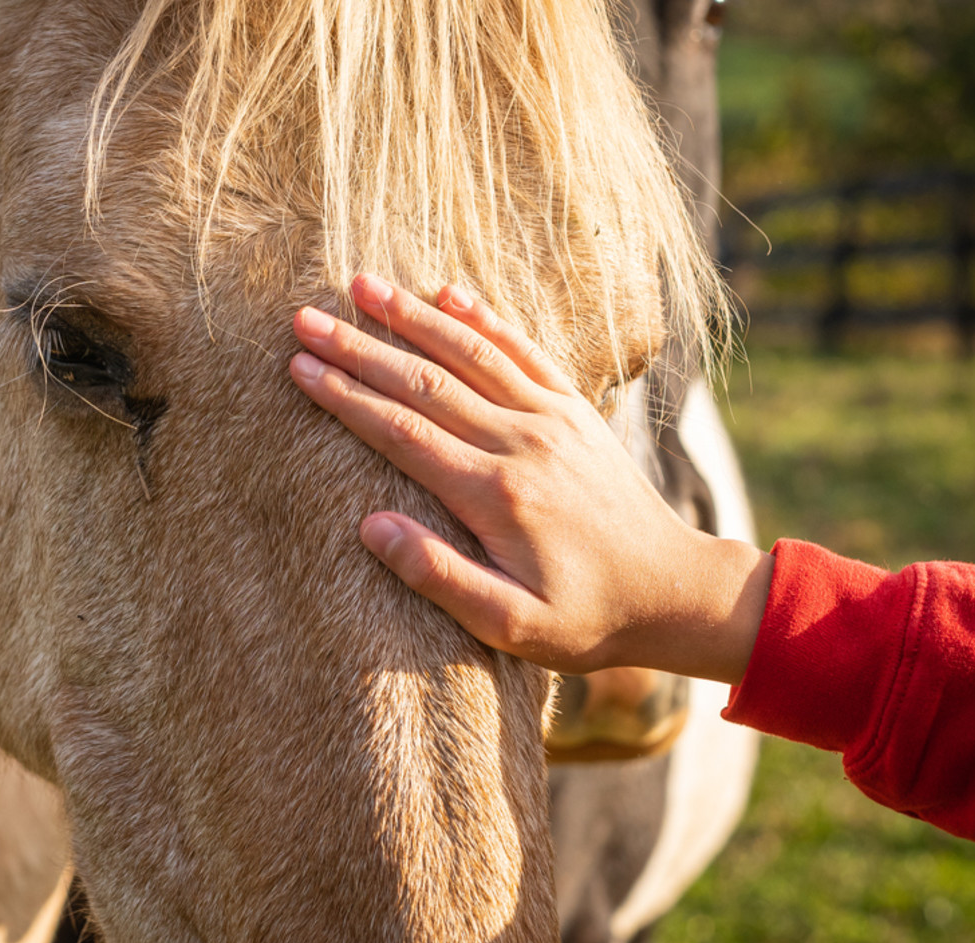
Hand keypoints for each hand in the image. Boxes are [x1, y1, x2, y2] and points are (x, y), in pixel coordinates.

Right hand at [288, 273, 770, 683]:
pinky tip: (449, 291)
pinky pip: (523, 351)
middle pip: (424, 383)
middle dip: (359, 347)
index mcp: (496, 494)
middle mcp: (521, 442)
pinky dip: (484, 318)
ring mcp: (552, 419)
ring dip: (412, 315)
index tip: (300, 368)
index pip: (403, 432)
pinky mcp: (575, 410)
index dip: (346, 397)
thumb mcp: (511, 625)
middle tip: (305, 318)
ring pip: (470, 353)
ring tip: (361, 284)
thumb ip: (438, 577)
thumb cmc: (587, 618)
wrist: (674, 591)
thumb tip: (370, 527)